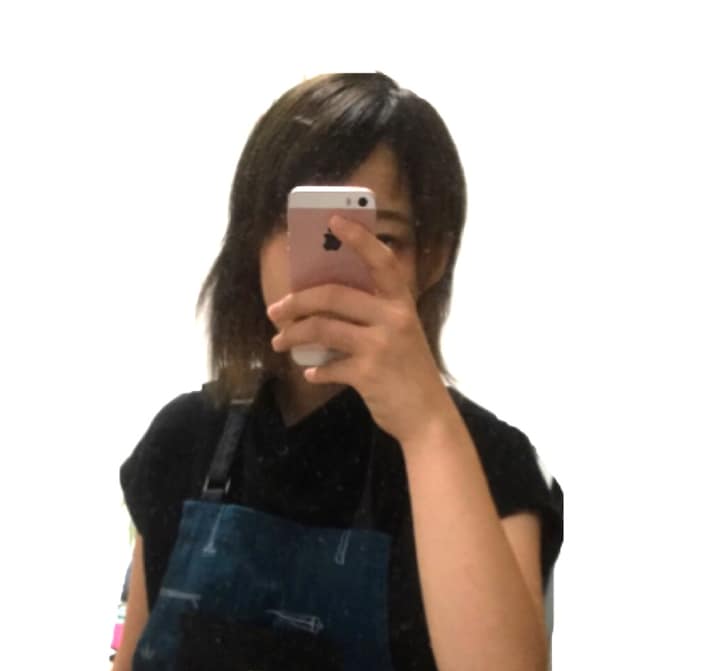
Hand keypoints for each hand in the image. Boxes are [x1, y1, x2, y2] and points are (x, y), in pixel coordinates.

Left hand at [266, 213, 452, 447]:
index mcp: (402, 302)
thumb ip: (372, 315)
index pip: (380, 260)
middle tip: (276, 310)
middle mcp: (394, 318)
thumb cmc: (407, 372)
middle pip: (334, 294)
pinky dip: (315, 371)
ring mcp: (381, 346)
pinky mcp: (369, 375)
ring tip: (279, 342)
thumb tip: (320, 303)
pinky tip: (310, 373)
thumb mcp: (400, 334)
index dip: (357, 237)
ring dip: (293, 335)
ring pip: (323, 328)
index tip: (332, 220)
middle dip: (297, 301)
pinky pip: (329, 366)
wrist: (427, 417)